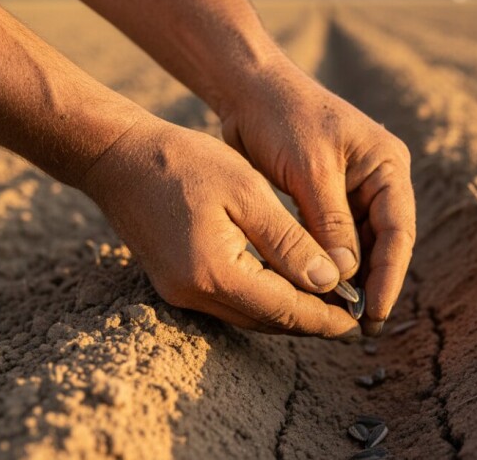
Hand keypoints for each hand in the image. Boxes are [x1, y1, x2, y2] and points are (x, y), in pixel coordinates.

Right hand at [79, 117, 360, 340]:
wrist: (117, 157)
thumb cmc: (184, 163)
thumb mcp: (248, 192)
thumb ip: (289, 242)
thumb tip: (329, 282)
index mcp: (215, 274)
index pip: (285, 309)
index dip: (326, 317)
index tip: (359, 318)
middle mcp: (196, 295)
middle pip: (269, 321)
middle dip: (313, 320)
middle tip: (352, 316)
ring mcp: (181, 293)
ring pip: (251, 316)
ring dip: (290, 312)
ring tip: (330, 304)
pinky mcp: (177, 284)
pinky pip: (232, 303)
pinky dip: (265, 300)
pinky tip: (289, 286)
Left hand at [220, 58, 415, 335]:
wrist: (248, 89)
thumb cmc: (283, 117)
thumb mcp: (310, 170)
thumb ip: (330, 223)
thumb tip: (345, 277)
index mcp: (387, 165)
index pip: (398, 230)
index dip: (390, 276)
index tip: (376, 314)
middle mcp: (378, 179)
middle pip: (384, 243)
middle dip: (373, 283)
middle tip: (361, 327)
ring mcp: (354, 189)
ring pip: (360, 245)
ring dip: (351, 279)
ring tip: (341, 318)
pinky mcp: (328, 197)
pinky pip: (336, 239)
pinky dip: (330, 264)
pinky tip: (321, 291)